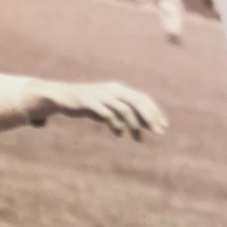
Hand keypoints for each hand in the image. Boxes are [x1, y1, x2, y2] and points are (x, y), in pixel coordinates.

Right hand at [46, 81, 168, 139]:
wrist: (63, 97)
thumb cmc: (88, 104)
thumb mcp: (108, 109)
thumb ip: (122, 116)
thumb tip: (136, 128)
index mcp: (119, 90)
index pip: (142, 99)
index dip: (154, 112)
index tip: (163, 126)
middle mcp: (113, 90)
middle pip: (138, 102)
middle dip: (150, 117)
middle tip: (159, 132)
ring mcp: (102, 96)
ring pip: (125, 108)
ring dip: (134, 123)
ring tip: (138, 137)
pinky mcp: (91, 103)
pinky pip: (107, 114)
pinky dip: (115, 124)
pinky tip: (119, 133)